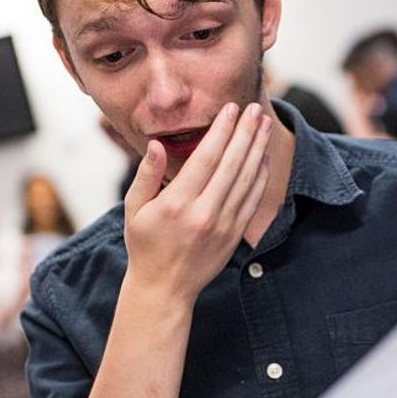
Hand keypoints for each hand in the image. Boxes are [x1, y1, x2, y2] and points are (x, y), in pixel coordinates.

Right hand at [123, 102, 271, 299]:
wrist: (164, 289)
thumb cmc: (144, 245)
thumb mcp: (133, 209)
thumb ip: (146, 175)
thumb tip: (157, 144)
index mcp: (177, 203)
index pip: (206, 158)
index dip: (221, 130)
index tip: (230, 108)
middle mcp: (204, 213)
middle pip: (232, 164)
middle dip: (245, 133)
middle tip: (254, 109)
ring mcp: (223, 226)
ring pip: (247, 180)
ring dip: (257, 149)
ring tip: (263, 125)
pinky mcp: (234, 236)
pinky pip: (252, 200)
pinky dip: (260, 177)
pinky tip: (263, 157)